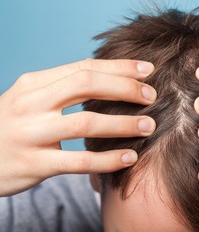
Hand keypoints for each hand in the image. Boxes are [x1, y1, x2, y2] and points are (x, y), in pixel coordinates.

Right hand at [0, 59, 156, 195]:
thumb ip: (63, 90)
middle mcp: (30, 104)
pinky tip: (130, 158)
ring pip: (85, 123)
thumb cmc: (13, 128)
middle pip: (86, 85)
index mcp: (33, 84)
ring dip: (122, 124)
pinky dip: (107, 159)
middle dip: (125, 89)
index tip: (147, 69)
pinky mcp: (34, 164)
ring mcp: (30, 134)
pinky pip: (78, 161)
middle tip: (151, 97)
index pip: (83, 67)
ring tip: (148, 126)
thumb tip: (111, 82)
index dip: (118, 67)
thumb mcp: (31, 101)